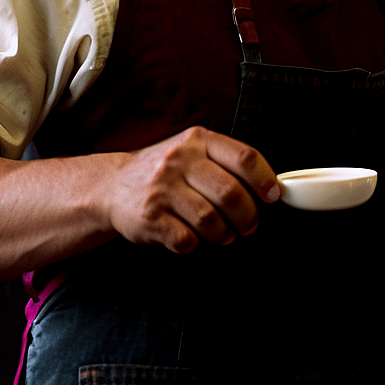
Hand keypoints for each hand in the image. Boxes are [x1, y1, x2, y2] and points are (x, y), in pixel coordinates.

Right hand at [107, 126, 279, 253]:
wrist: (111, 186)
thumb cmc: (164, 172)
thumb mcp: (191, 151)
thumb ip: (225, 163)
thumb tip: (268, 188)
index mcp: (197, 140)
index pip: (244, 156)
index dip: (265, 180)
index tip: (272, 196)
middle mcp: (180, 160)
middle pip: (231, 193)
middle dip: (248, 217)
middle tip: (249, 225)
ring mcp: (162, 188)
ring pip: (211, 220)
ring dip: (224, 234)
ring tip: (223, 234)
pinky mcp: (149, 217)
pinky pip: (186, 240)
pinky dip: (196, 245)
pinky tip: (193, 237)